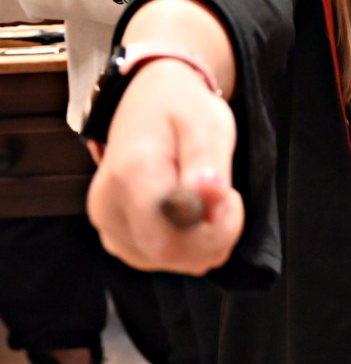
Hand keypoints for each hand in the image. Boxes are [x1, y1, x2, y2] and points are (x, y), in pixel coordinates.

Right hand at [88, 59, 243, 274]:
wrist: (149, 102)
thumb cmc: (183, 111)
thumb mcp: (207, 124)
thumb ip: (208, 162)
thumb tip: (209, 194)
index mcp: (130, 175)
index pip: (169, 240)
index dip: (212, 231)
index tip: (229, 196)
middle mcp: (108, 206)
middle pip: (169, 256)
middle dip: (214, 236)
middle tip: (226, 197)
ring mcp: (108, 225)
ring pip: (167, 262)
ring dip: (203, 241)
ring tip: (208, 198)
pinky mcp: (117, 235)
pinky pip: (160, 259)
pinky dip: (188, 244)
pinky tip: (194, 213)